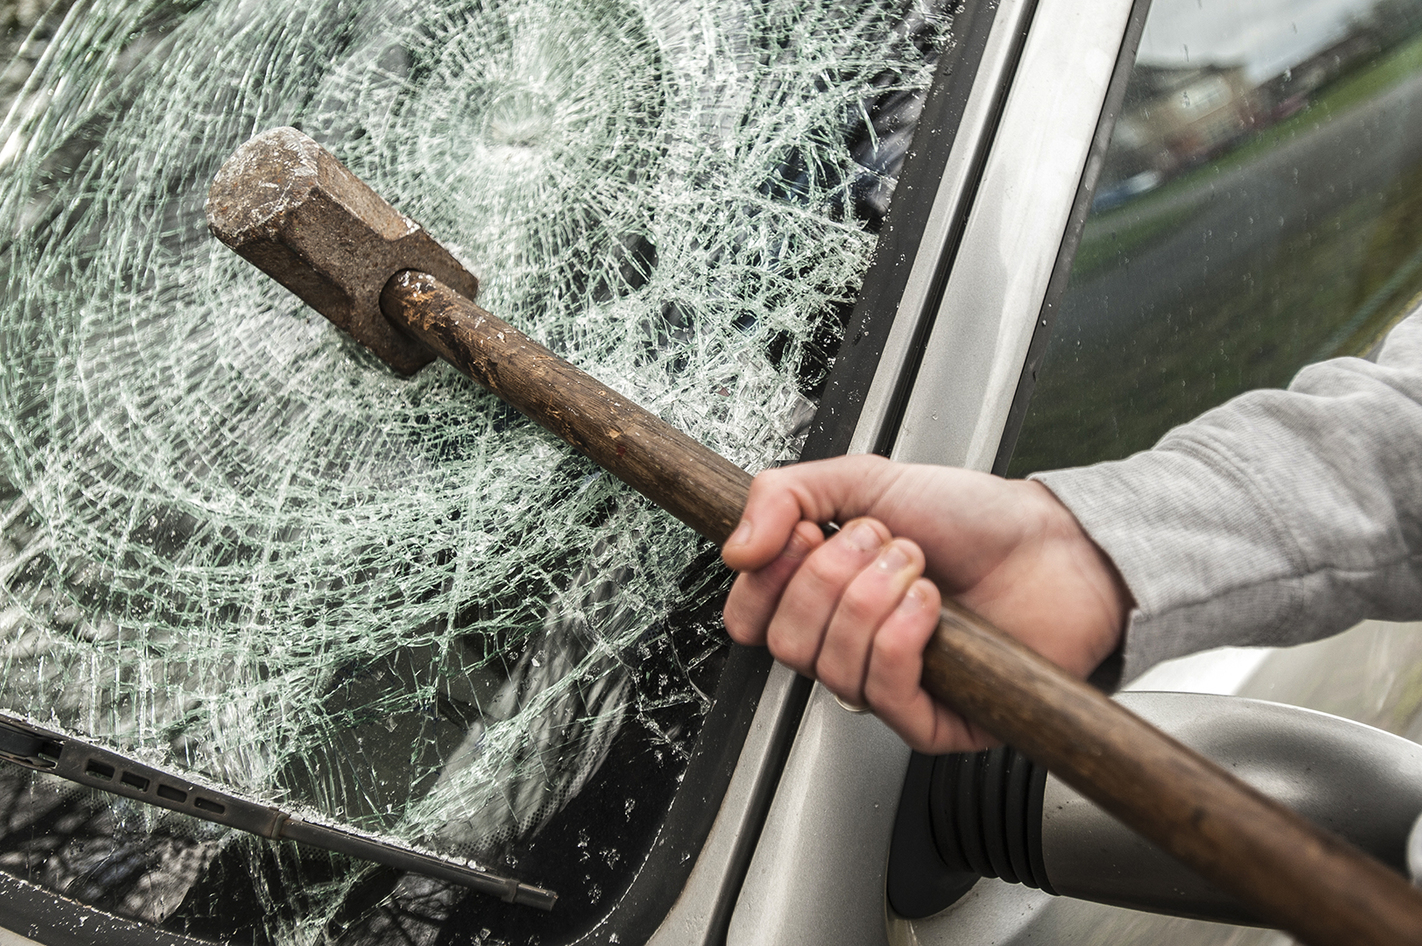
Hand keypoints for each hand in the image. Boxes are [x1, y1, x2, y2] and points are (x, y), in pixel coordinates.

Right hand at [720, 455, 1130, 753]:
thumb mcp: (865, 479)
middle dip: (831, 576)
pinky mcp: (930, 721)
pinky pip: (881, 692)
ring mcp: (888, 686)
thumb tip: (735, 547)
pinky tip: (931, 607)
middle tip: (880, 542)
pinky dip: (900, 637)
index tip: (803, 535)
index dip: (766, 579)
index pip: (750, 617)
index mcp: (823, 597)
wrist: (1057, 545)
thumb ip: (785, 494)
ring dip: (874, 599)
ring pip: (829, 666)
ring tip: (917, 568)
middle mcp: (848, 645)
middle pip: (785, 641)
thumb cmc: (974, 519)